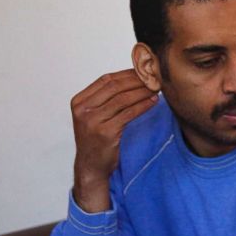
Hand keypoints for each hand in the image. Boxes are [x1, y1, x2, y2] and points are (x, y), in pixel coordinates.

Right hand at [71, 69, 157, 211]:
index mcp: (79, 101)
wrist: (91, 165)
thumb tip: (132, 78)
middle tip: (154, 78)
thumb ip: (106, 98)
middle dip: (137, 81)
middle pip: (115, 87)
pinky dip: (143, 106)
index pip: (106, 80)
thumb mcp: (94, 115)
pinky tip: (153, 102)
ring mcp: (93, 121)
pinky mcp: (106, 132)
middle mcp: (83, 109)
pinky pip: (129, 114)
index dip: (126, 74)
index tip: (143, 71)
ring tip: (156, 89)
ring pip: (123, 99)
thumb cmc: (96, 138)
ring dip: (142, 92)